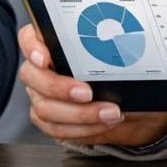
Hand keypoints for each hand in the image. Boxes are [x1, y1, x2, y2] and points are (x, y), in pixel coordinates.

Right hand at [17, 24, 166, 144]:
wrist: (137, 106)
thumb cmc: (126, 77)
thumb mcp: (125, 59)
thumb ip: (111, 51)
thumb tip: (117, 50)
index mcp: (55, 45)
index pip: (29, 38)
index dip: (32, 47)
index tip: (44, 59)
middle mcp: (43, 70)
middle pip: (31, 76)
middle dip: (59, 87)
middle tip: (87, 93)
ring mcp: (43, 97)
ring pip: (44, 108)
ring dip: (80, 114)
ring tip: (109, 112)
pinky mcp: (52, 121)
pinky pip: (56, 129)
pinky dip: (83, 129)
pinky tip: (103, 123)